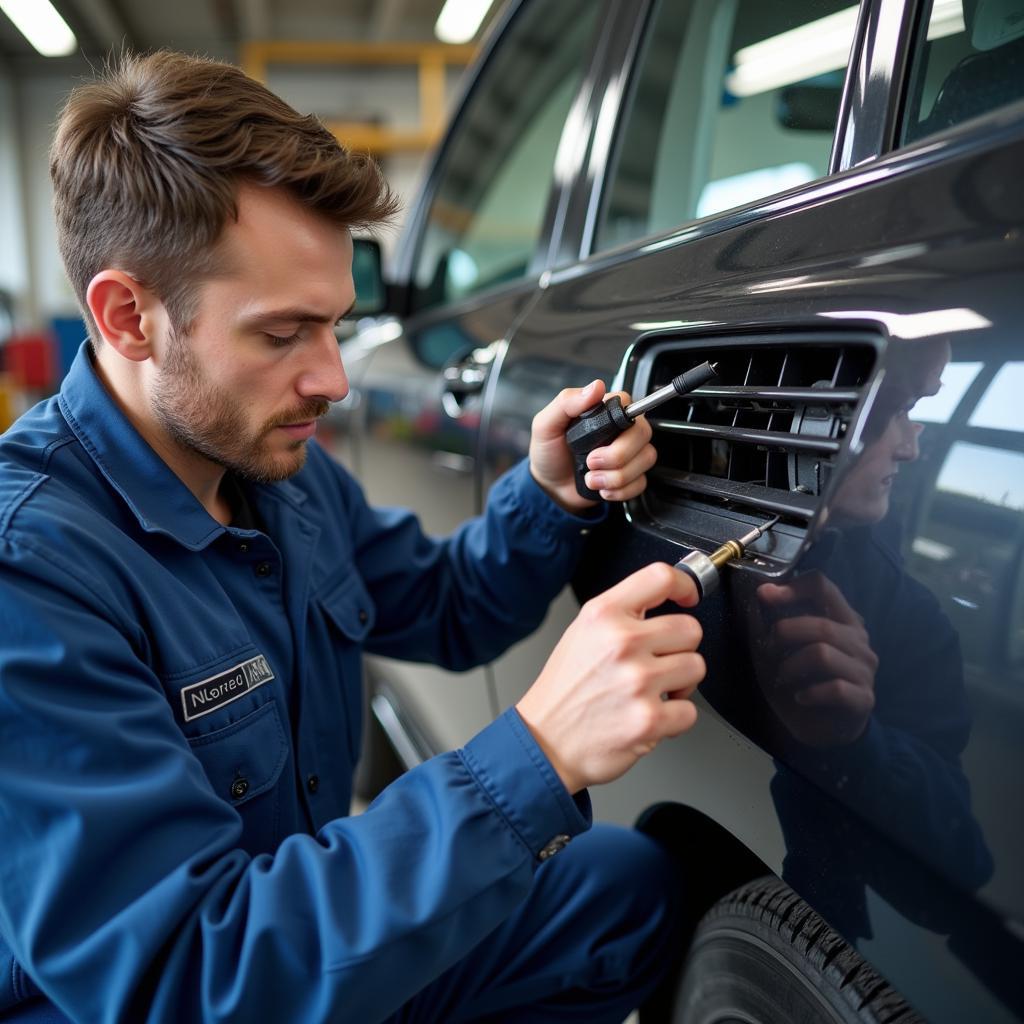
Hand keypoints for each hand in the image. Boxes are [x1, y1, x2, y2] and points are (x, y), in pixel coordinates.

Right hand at [516, 563, 704, 793]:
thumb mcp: (582, 633)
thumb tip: (665, 600)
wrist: (545, 742)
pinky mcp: (650, 719)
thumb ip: (621, 613)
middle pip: (690, 628)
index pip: (661, 578)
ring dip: (681, 682)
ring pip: (696, 667)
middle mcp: (621, 643)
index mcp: (603, 616)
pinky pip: (690, 710)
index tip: (689, 596)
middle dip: (680, 647)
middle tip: (659, 661)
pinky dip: (675, 717)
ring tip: (654, 690)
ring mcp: (637, 681)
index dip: (685, 585)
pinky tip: (650, 714)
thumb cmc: (565, 689)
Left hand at [529, 380, 655, 513]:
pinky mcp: (632, 476)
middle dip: (617, 455)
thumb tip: (595, 387)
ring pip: (645, 459)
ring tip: (592, 479)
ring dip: (616, 476)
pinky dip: (620, 491)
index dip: (620, 422)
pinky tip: (602, 489)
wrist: (550, 488)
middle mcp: (621, 430)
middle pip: (642, 433)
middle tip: (591, 461)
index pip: (630, 404)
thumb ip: (567, 403)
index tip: (599, 436)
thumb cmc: (549, 454)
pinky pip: (641, 482)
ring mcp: (629, 453)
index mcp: (603, 412)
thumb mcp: (546, 425)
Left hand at [757, 573, 877, 747]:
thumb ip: (768, 624)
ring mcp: (864, 669)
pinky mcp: (864, 698)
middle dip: (785, 634)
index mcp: (840, 620)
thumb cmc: (798, 682)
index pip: (823, 587)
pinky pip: (835, 688)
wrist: (820, 728)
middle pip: (821, 625)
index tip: (764, 594)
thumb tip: (758, 595)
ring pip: (823, 654)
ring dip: (791, 666)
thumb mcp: (775, 652)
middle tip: (768, 650)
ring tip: (782, 677)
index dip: (793, 587)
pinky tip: (800, 697)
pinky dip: (810, 693)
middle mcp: (858, 640)